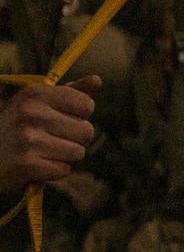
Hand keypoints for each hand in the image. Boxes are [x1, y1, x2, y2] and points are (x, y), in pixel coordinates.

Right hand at [0, 78, 98, 194]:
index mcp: (36, 94)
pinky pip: (63, 170)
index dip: (79, 116)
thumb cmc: (17, 127)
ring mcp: (28, 139)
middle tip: (48, 139)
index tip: (60, 119)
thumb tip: (96, 80)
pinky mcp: (26, 164)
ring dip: (64, 156)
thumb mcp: (37, 103)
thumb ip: (70, 92)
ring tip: (42, 152)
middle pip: (87, 131)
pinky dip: (53, 171)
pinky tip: (35, 165)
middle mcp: (31, 113)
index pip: (87, 105)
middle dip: (73, 139)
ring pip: (78, 152)